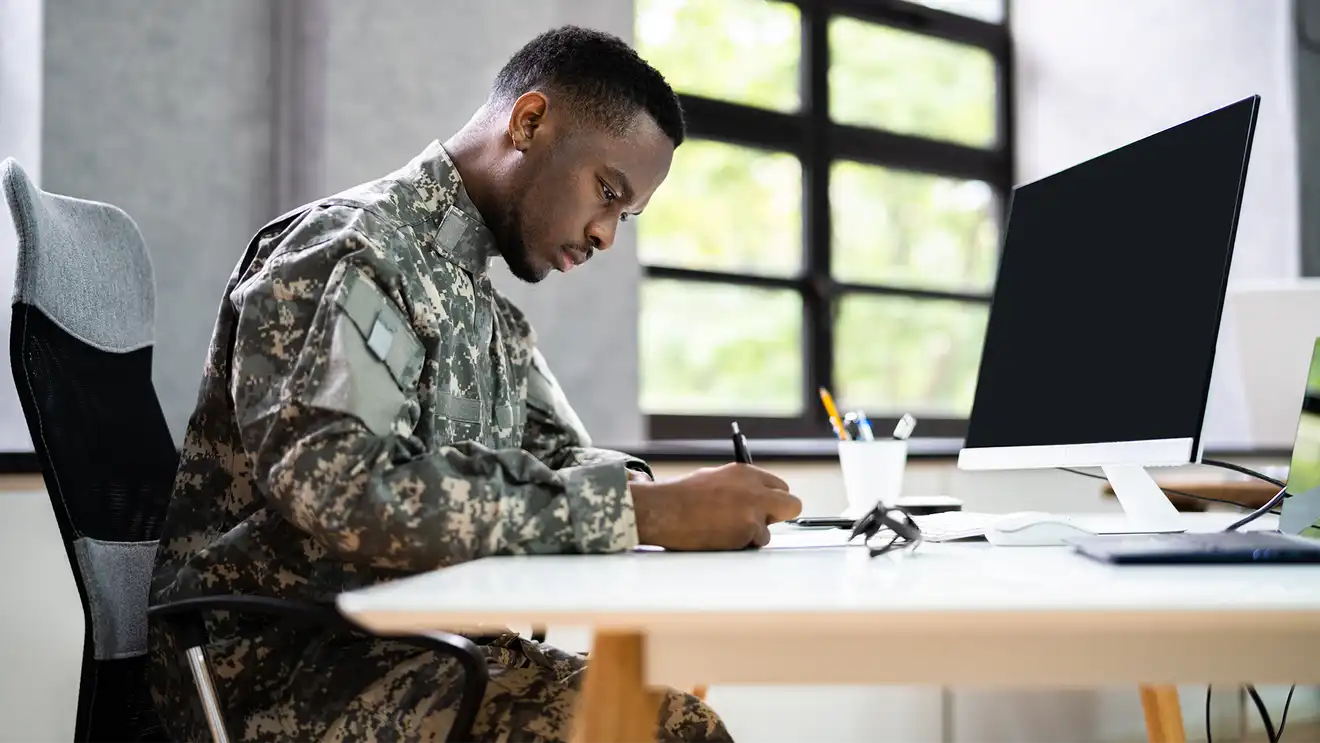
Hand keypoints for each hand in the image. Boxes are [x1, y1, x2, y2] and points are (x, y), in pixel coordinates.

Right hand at [629, 463, 801, 550]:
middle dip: (779, 515)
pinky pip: (752, 544)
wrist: (666, 510)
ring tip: (724, 531)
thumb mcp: (716, 478)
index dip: (772, 499)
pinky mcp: (748, 532)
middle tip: (762, 521)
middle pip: (791, 505)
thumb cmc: (683, 495)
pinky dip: (739, 545)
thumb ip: (741, 487)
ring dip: (752, 534)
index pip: (780, 486)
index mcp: (747, 473)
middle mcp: (756, 490)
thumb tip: (755, 498)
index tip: (765, 507)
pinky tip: (719, 537)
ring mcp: (754, 512)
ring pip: (768, 531)